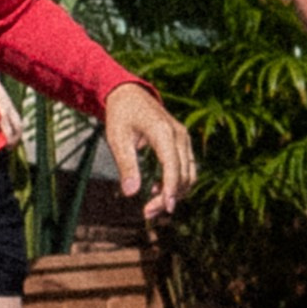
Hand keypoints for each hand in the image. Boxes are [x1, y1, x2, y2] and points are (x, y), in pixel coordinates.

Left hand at [102, 83, 194, 220]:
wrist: (129, 94)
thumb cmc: (121, 115)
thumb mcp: (117, 139)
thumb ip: (126, 165)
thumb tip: (131, 193)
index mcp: (163, 132)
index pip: (173, 166)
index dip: (171, 189)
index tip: (166, 209)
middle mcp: (179, 135)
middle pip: (183, 174)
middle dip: (168, 196)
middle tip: (147, 213)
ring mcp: (184, 138)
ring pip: (189, 174)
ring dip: (175, 193)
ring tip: (151, 206)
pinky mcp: (183, 143)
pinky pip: (186, 168)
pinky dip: (176, 183)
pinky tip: (157, 191)